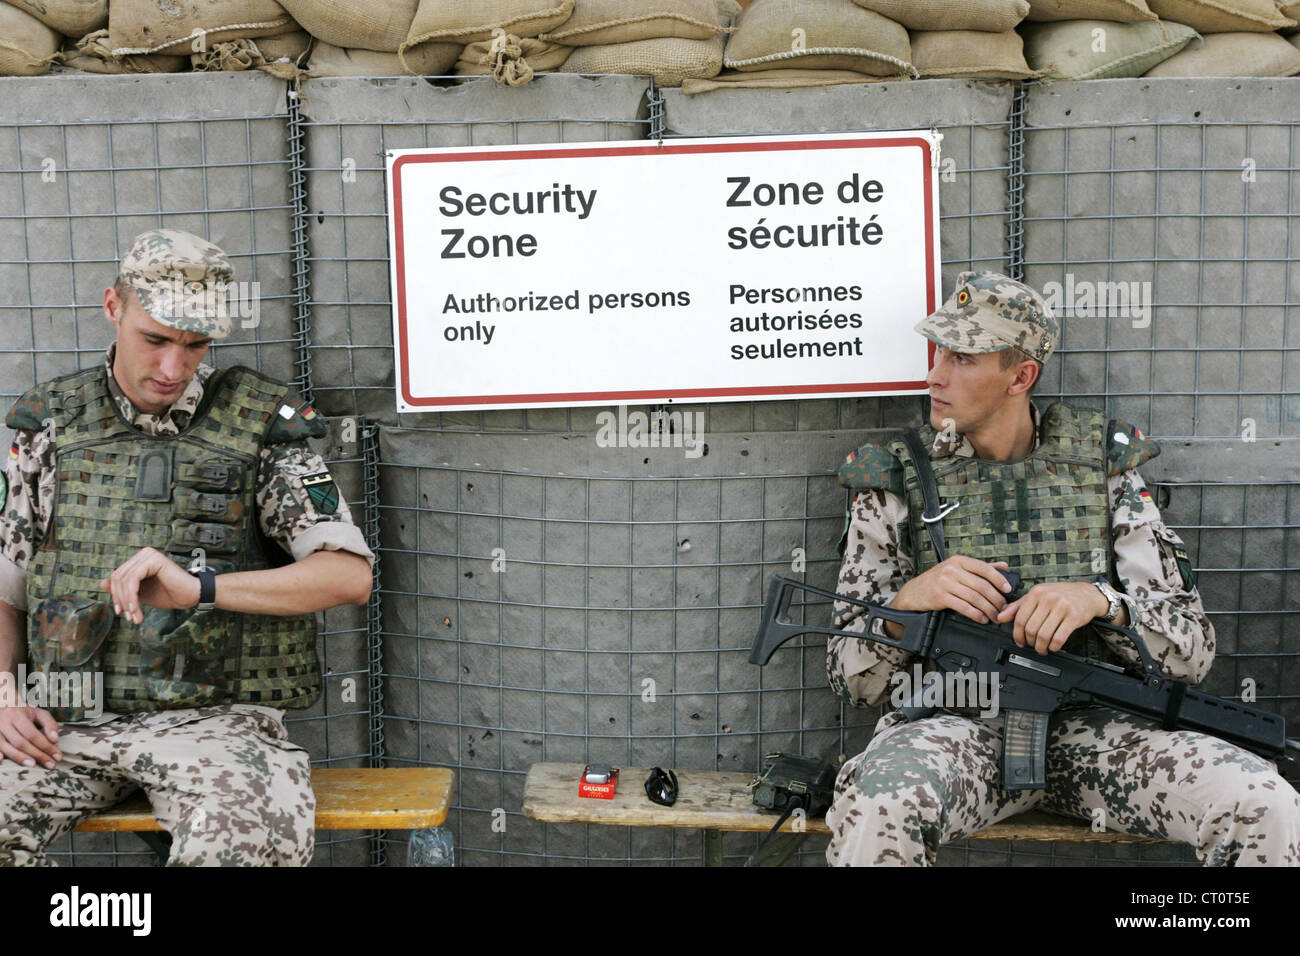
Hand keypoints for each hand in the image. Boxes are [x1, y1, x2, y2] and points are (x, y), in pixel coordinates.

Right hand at [0, 704, 60, 768]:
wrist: (2, 705)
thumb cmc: (23, 712)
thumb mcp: (38, 713)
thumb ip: (49, 724)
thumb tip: (55, 740)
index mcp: (18, 715)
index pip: (33, 734)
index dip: (46, 746)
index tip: (57, 756)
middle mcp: (4, 722)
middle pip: (21, 742)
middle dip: (37, 755)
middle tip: (50, 765)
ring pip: (6, 747)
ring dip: (20, 758)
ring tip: (33, 765)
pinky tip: (2, 761)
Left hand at [100, 547, 200, 625]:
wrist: (192, 595)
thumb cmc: (170, 595)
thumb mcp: (141, 594)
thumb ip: (123, 589)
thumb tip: (101, 583)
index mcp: (140, 560)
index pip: (117, 577)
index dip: (116, 596)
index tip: (121, 613)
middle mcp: (143, 553)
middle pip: (118, 577)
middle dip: (120, 599)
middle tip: (127, 616)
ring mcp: (148, 554)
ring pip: (124, 579)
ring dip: (126, 601)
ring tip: (134, 616)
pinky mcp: (153, 559)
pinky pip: (133, 579)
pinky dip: (131, 596)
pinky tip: (135, 609)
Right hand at [891, 555, 1013, 623]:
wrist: (913, 592)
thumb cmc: (937, 580)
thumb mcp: (956, 568)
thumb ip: (980, 567)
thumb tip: (1003, 566)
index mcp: (958, 561)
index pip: (984, 568)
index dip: (999, 579)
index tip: (1008, 590)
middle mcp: (951, 569)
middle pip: (981, 585)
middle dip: (996, 599)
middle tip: (1003, 608)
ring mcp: (945, 583)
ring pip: (974, 597)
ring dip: (988, 609)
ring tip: (994, 616)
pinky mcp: (940, 597)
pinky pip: (964, 607)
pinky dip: (976, 614)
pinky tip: (981, 619)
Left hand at [995, 581, 1108, 654]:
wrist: (1087, 594)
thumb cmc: (1061, 595)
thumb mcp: (1037, 596)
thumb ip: (1018, 606)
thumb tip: (1000, 617)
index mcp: (1036, 593)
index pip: (1020, 618)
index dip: (1017, 634)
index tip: (1019, 641)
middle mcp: (1048, 598)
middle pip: (1031, 628)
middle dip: (1029, 642)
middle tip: (1031, 645)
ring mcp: (1062, 607)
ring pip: (1044, 635)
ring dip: (1041, 647)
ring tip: (1042, 648)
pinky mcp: (1074, 617)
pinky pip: (1059, 638)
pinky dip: (1054, 647)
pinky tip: (1053, 647)